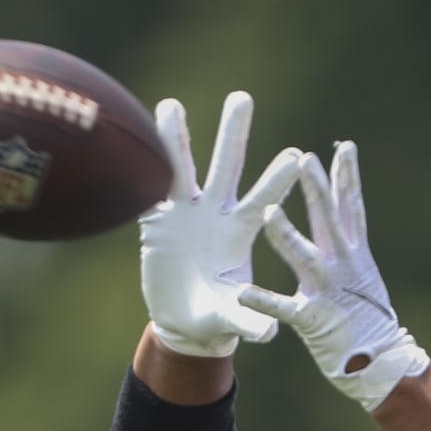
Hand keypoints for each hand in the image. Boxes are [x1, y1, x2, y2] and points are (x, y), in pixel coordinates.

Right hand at [139, 91, 303, 357]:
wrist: (186, 323)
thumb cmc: (217, 319)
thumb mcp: (233, 322)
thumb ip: (249, 322)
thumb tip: (269, 332)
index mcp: (239, 235)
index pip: (261, 201)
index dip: (276, 180)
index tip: (295, 155)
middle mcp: (215, 216)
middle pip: (227, 167)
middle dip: (233, 134)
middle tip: (242, 98)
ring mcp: (185, 214)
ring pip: (181, 167)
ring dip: (175, 137)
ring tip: (170, 103)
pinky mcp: (157, 222)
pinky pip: (149, 188)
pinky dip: (143, 167)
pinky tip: (134, 138)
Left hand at [237, 142, 429, 410]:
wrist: (378, 362)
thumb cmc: (365, 316)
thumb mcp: (362, 270)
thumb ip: (348, 236)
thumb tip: (344, 200)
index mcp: (353, 254)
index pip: (350, 208)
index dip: (348, 177)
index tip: (345, 147)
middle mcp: (343, 266)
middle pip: (329, 221)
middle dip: (317, 189)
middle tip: (304, 159)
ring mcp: (327, 291)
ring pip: (304, 257)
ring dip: (287, 235)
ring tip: (269, 212)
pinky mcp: (312, 319)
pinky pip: (283, 309)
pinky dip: (263, 302)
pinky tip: (243, 294)